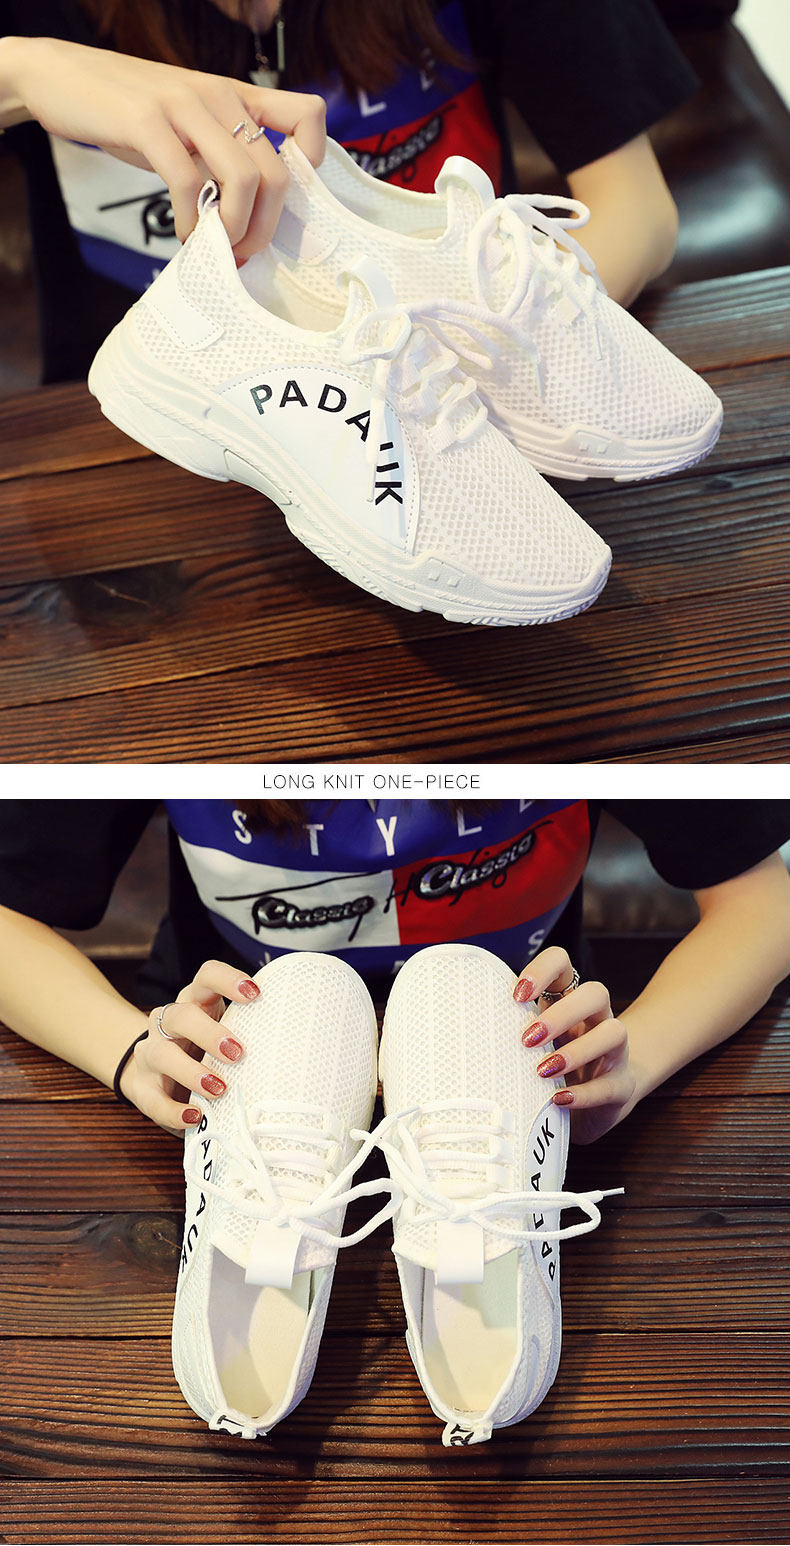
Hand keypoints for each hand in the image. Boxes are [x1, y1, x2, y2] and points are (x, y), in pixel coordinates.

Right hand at [7, 36, 325, 257]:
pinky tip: (182, 237)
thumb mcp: (188, 125)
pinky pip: (188, 183)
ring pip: (244, 179)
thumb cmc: (129, 111)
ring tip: (216, 249)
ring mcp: (184, 106)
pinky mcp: (148, 122)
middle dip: (265, 228)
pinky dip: (191, 223)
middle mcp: (219, 96)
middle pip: (277, 172)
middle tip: (241, 252)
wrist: (62, 77)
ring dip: (235, 230)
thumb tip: (247, 215)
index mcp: (235, 97)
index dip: (312, 164)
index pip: (307, 117)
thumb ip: (219, 156)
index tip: (285, 203)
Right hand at [119, 959, 259, 1132]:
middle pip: (181, 1014)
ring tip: (218, 1089)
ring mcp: (151, 1054)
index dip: (227, 979)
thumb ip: (248, 1036)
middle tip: (238, 1053)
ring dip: (190, 1071)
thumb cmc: (205, 1055)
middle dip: (209, 1032)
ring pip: (161, 1053)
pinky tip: (194, 1116)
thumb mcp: (223, 1037)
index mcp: (195, 1003)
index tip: (255, 993)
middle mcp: (168, 1023)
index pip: (206, 976)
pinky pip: (153, 1099)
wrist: (156, 1079)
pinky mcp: (142, 1089)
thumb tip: (299, 1050)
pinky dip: (174, 1110)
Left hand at [514, 946, 636, 1144]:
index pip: (563, 962)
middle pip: (596, 993)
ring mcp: (615, 1051)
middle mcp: (597, 1019)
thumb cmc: (553, 1064)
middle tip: (528, 1039)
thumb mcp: (534, 1041)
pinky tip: (558, 1099)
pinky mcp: (621, 1086)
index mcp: (570, 999)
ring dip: (577, 1051)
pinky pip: (610, 1086)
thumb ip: (513, 1030)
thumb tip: (473, 1027)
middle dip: (562, 1014)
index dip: (542, 970)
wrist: (597, 1100)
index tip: (517, 995)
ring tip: (543, 1071)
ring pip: (614, 1033)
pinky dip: (584, 1094)